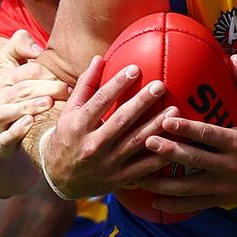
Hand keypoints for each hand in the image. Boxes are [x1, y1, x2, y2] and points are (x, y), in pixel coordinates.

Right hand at [0, 32, 70, 158]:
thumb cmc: (3, 90)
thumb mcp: (6, 64)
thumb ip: (18, 45)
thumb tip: (36, 48)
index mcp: (4, 79)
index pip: (26, 72)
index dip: (46, 73)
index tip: (64, 77)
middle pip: (23, 90)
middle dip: (45, 89)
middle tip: (65, 90)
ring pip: (10, 112)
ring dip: (30, 107)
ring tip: (48, 103)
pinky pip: (5, 136)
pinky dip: (16, 131)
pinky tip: (29, 123)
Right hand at [39, 55, 175, 198]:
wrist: (60, 178)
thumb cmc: (67, 137)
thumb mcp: (69, 112)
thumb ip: (85, 85)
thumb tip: (99, 58)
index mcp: (78, 125)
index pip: (100, 101)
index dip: (117, 84)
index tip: (135, 69)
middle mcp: (92, 145)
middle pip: (121, 120)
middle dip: (142, 102)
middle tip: (160, 86)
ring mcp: (107, 163)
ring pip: (136, 143)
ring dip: (156, 126)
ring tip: (175, 111)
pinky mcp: (119, 178)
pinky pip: (144, 166)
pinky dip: (160, 155)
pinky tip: (176, 142)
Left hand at [136, 55, 236, 212]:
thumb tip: (232, 57)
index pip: (208, 135)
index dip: (187, 129)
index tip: (165, 121)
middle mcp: (230, 166)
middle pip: (194, 160)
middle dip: (168, 152)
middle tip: (145, 142)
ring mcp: (225, 186)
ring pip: (189, 188)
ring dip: (163, 183)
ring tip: (139, 176)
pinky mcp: (223, 199)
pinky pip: (195, 204)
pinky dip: (175, 205)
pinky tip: (155, 201)